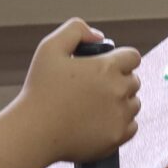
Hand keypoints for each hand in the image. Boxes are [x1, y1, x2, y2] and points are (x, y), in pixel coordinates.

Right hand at [15, 19, 140, 163]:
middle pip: (134, 81)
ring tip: (98, 105)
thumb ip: (75, 30)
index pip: (133, 57)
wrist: (33, 132)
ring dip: (122, 102)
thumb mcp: (49, 48)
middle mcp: (118, 91)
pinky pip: (132, 127)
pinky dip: (121, 123)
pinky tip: (103, 121)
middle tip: (97, 87)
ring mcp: (120, 116)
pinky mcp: (117, 137)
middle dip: (119, 80)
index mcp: (107, 67)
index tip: (108, 66)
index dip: (121, 59)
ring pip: (134, 104)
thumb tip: (99, 36)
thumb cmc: (39, 90)